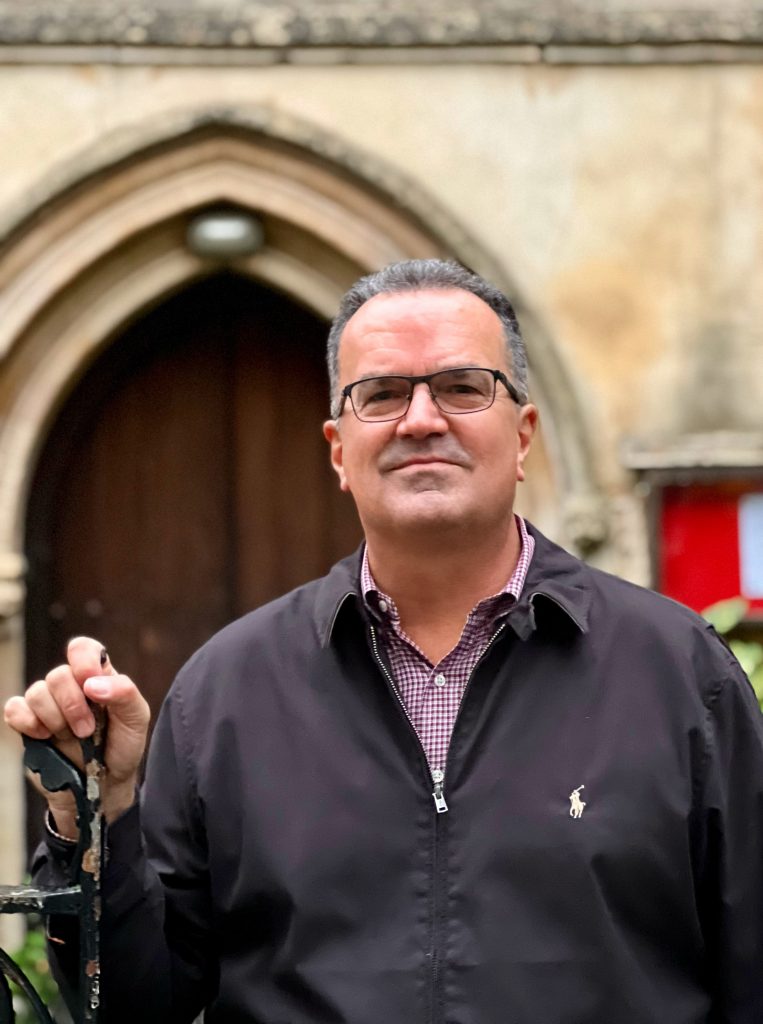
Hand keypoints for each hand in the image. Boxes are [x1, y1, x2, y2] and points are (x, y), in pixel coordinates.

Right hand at [3, 636, 149, 837]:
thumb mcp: (137, 719)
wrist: (103, 787)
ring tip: (71, 737)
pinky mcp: (28, 726)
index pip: (82, 649)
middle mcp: (70, 686)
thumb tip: (92, 684)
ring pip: (36, 692)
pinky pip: (15, 709)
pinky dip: (28, 722)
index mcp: (97, 677)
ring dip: (55, 719)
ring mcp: (47, 706)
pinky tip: (44, 736)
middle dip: (73, 706)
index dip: (83, 661)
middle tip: (88, 729)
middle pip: (57, 675)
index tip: (91, 684)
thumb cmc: (122, 747)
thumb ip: (125, 693)